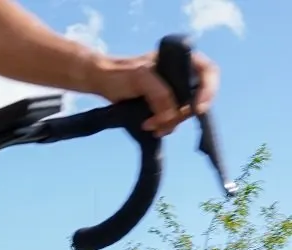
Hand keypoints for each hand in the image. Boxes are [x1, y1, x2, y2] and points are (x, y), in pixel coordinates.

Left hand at [93, 50, 218, 136]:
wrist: (103, 81)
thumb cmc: (121, 73)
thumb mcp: (142, 78)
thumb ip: (160, 93)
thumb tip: (173, 113)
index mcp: (182, 60)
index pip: (208, 73)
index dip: (208, 91)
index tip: (197, 109)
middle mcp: (181, 75)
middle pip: (196, 99)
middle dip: (180, 114)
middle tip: (161, 121)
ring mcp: (173, 92)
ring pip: (183, 113)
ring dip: (169, 123)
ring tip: (149, 125)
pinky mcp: (163, 106)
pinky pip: (172, 120)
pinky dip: (164, 126)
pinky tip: (151, 128)